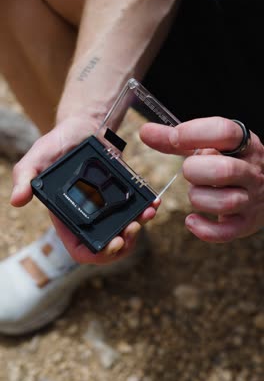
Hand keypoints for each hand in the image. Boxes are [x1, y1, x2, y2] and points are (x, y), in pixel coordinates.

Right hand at [10, 116, 158, 262]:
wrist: (84, 126)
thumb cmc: (59, 142)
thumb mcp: (39, 155)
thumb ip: (25, 175)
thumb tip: (16, 200)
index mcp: (67, 217)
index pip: (80, 249)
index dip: (96, 254)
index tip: (112, 244)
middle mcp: (88, 217)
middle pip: (107, 246)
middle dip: (123, 244)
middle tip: (132, 229)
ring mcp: (107, 209)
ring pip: (125, 233)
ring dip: (138, 229)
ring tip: (146, 215)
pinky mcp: (122, 197)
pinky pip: (136, 212)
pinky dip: (146, 211)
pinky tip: (152, 204)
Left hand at [140, 116, 263, 241]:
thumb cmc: (232, 163)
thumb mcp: (212, 146)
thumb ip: (179, 140)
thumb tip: (146, 132)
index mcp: (244, 145)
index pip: (224, 132)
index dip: (194, 133)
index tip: (175, 137)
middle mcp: (251, 171)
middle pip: (224, 170)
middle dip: (195, 171)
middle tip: (190, 171)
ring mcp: (251, 199)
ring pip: (225, 202)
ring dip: (199, 198)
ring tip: (196, 192)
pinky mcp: (245, 223)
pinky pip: (225, 232)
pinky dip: (203, 230)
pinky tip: (192, 220)